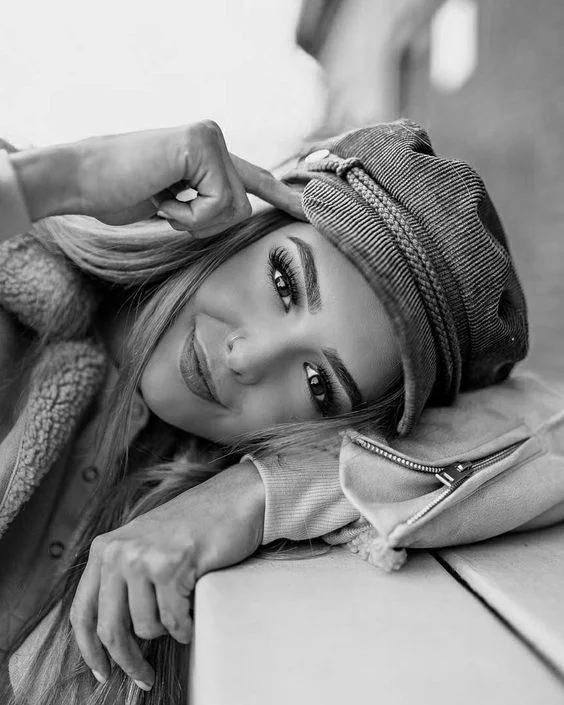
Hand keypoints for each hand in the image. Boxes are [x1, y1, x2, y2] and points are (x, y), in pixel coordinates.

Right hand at [10, 120, 304, 230]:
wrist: (81, 180)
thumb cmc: (120, 194)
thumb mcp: (174, 204)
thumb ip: (206, 204)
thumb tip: (237, 213)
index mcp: (211, 155)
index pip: (255, 179)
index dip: (283, 198)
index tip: (310, 212)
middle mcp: (216, 140)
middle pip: (243, 209)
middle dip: (205, 224)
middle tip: (167, 206)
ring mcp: (211, 138)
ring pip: (233, 209)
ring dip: (193, 220)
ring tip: (161, 196)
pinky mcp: (202, 144)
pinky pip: (217, 204)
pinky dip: (186, 214)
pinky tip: (160, 193)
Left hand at [69, 461, 264, 689]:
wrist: (233, 499)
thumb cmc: (193, 527)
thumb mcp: (143, 544)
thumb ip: (121, 577)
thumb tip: (110, 636)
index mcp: (105, 549)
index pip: (81, 612)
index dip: (89, 650)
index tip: (102, 671)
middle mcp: (118, 552)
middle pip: (110, 629)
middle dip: (128, 660)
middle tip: (144, 676)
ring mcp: (144, 558)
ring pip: (147, 628)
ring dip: (168, 631)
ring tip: (182, 612)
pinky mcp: (172, 566)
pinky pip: (174, 620)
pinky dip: (186, 627)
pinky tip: (194, 612)